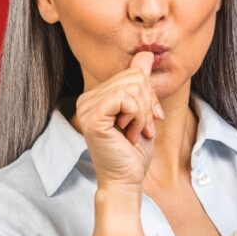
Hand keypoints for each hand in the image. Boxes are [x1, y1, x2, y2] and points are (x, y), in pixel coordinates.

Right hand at [75, 52, 164, 191]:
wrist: (126, 180)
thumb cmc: (133, 152)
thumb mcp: (143, 112)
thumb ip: (141, 84)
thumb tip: (146, 54)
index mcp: (96, 96)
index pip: (132, 74)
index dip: (149, 96)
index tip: (149, 120)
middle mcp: (87, 99)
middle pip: (134, 77)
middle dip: (148, 104)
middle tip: (141, 128)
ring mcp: (87, 108)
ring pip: (133, 87)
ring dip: (143, 114)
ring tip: (134, 132)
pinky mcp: (93, 118)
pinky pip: (127, 99)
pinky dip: (137, 116)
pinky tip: (129, 133)